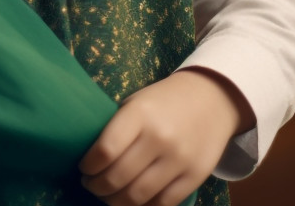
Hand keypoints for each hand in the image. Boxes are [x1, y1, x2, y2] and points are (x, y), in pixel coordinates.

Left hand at [77, 68, 255, 205]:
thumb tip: (91, 159)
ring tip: (107, 196)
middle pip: (118, 177)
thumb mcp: (135, 103)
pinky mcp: (196, 176)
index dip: (89, 166)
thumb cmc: (163, 101)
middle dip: (97, 187)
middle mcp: (159, 138)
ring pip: (139, 195)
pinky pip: (164, 203)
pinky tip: (133, 201)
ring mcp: (180, 159)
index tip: (83, 168)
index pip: (106, 149)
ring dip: (115, 202)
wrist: (211, 99)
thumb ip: (116, 128)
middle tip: (90, 185)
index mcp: (139, 114)